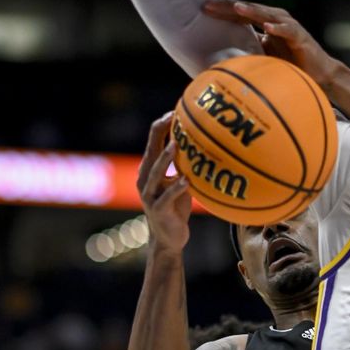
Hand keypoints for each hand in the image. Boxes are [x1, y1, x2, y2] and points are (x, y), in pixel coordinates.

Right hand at [137, 113, 191, 252]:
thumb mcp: (180, 183)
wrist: (168, 238)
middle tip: (170, 118)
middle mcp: (145, 179)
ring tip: (175, 145)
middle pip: (150, 151)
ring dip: (164, 158)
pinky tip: (186, 180)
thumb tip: (203, 146)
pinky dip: (176, 188)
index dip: (161, 125)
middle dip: (159, 134)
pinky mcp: (158, 210)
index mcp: (150, 170)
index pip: (153, 142)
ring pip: (154, 173)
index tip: (175, 111)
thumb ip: (184, 166)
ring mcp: (150, 195)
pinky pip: (167, 197)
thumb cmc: (176, 208)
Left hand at [202, 0, 339, 88]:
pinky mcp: (300, 37)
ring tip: (236, 9)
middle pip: (249, 10)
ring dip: (252, 11)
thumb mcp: (264, 55)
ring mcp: (288, 26)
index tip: (202, 9)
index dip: (222, 10)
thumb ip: (249, 50)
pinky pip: (288, 31)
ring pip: (267, 15)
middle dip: (229, 7)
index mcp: (265, 23)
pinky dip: (278, 29)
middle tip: (209, 6)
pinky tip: (267, 27)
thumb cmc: (290, 65)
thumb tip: (222, 56)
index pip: (240, 14)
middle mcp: (275, 19)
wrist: (318, 74)